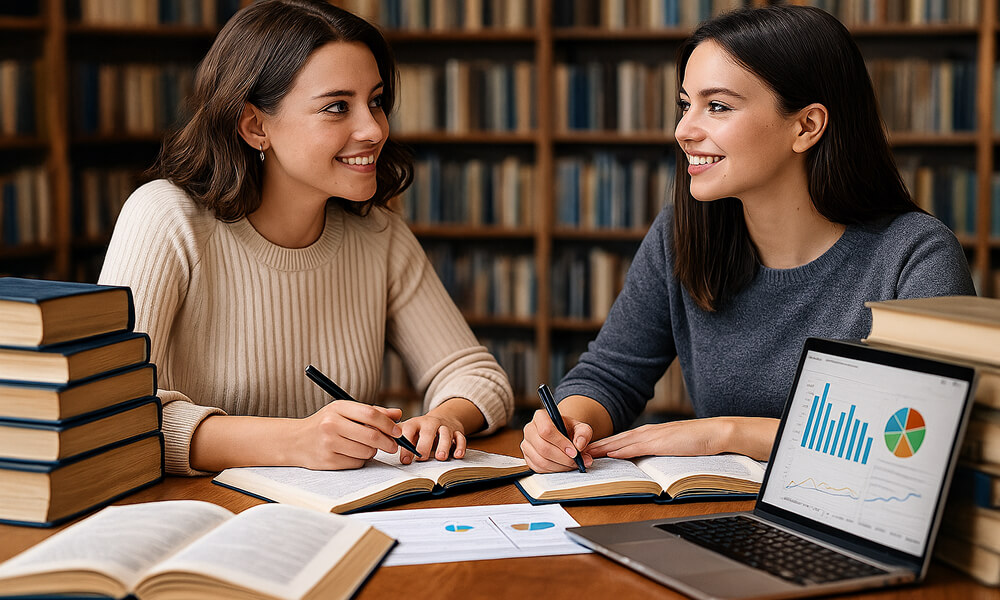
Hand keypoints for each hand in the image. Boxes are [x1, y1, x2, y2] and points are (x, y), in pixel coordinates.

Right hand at [293, 400, 402, 469]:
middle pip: (371, 436)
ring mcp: (329, 444)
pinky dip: (360, 460)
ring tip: (364, 447)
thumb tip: (397, 414)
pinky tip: (351, 454)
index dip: (388, 424)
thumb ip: (372, 412)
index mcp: (337, 408)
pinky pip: (356, 463)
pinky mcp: (328, 461)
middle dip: (388, 443)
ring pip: (366, 452)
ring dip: (372, 452)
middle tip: (393, 446)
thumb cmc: (325, 424)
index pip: (370, 414)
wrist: (295, 441)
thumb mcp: (344, 411)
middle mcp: (331, 425)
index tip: (397, 431)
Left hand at [398, 412, 466, 463]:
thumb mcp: (408, 429)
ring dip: (444, 445)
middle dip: (425, 445)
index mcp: (415, 423)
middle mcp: (431, 423)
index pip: (409, 431)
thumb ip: (397, 437)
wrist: (444, 417)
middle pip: (428, 431)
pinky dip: (461, 446)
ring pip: (446, 434)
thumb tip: (383, 445)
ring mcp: (445, 427)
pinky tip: (458, 455)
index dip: (406, 445)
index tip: (405, 460)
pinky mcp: (457, 431)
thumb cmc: (421, 429)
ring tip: (440, 457)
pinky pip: (461, 438)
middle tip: (421, 458)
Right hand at [520, 409, 594, 472]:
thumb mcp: (580, 427)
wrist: (563, 436)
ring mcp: (526, 445)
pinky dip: (554, 470)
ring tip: (573, 464)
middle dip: (563, 458)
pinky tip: (564, 466)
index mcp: (540, 417)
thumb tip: (579, 445)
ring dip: (560, 466)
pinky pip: (539, 469)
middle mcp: (530, 430)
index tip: (574, 452)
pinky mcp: (527, 458)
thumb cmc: (570, 430)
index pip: (546, 430)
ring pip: (541, 461)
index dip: (561, 443)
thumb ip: (583, 434)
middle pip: (543, 447)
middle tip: (576, 461)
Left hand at [586, 417, 777, 460]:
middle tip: (576, 452)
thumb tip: (638, 461)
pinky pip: (636, 447)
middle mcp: (646, 432)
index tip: (585, 451)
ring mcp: (652, 436)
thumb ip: (653, 451)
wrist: (715, 433)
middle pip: (614, 440)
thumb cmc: (696, 441)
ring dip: (602, 448)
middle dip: (594, 446)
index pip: (619, 440)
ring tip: (584, 453)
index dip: (601, 446)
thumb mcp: (669, 447)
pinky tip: (610, 454)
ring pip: (620, 442)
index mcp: (648, 434)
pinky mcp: (660, 442)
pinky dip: (621, 450)